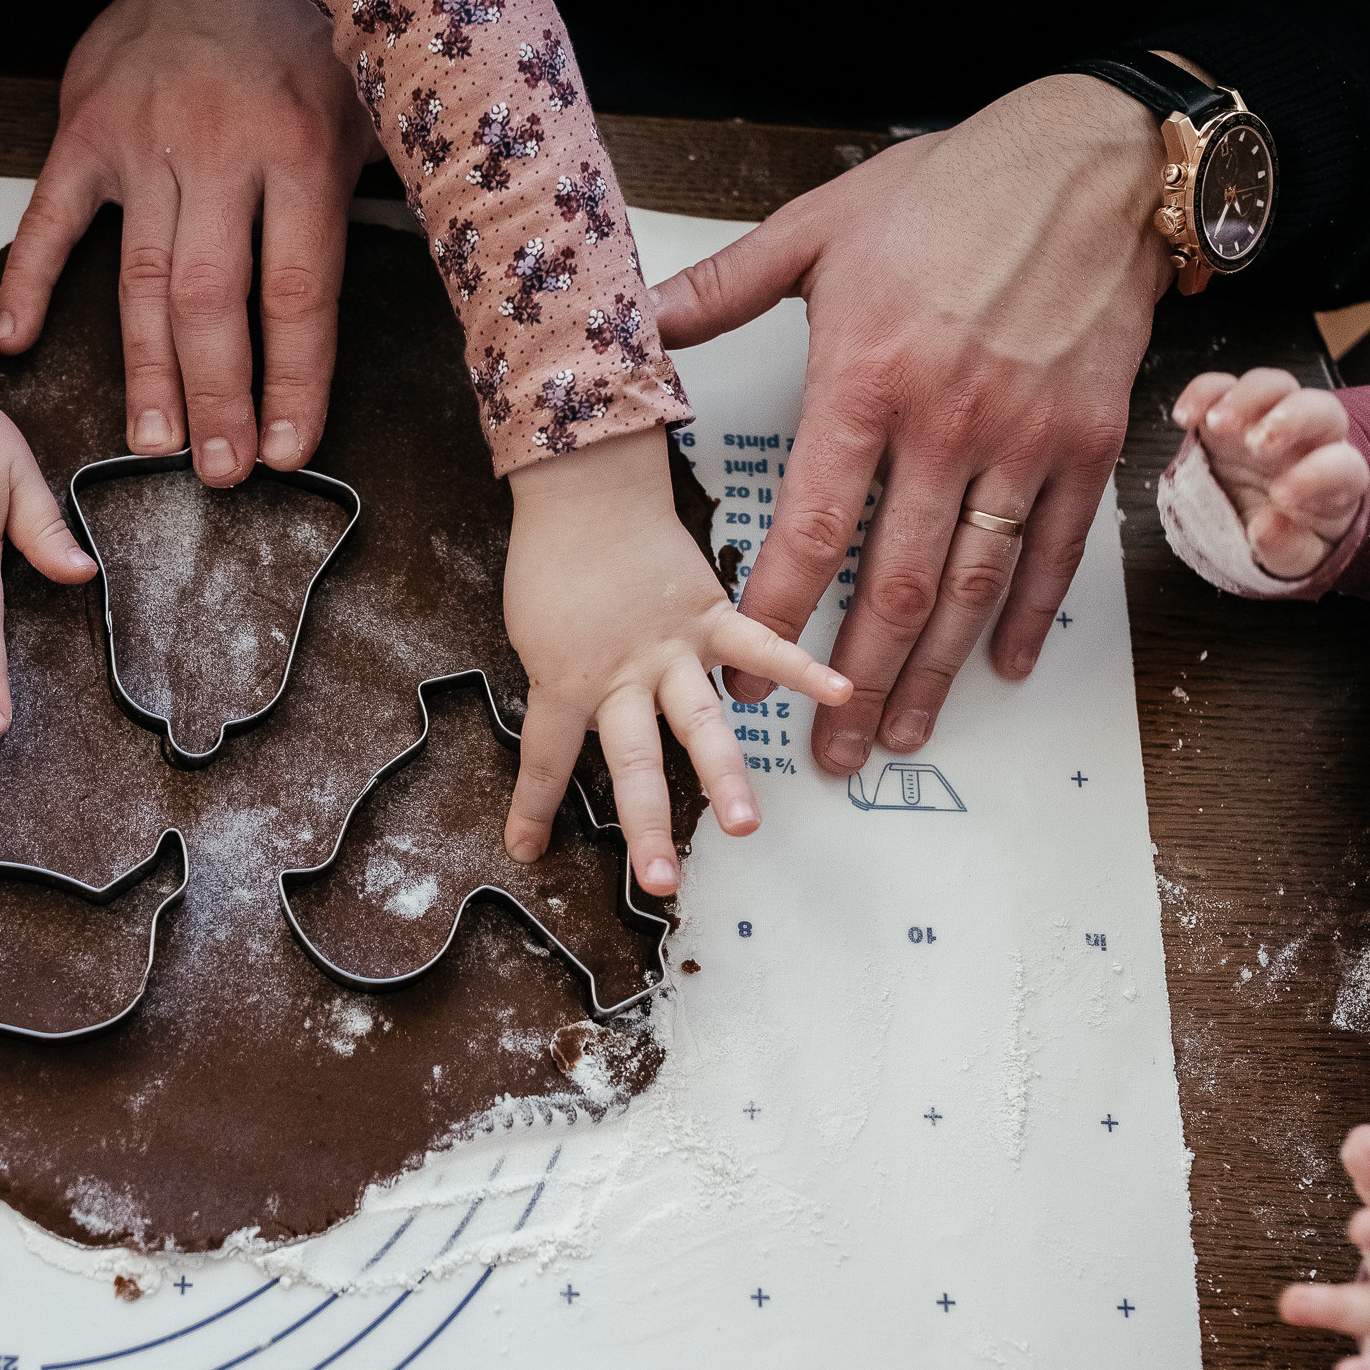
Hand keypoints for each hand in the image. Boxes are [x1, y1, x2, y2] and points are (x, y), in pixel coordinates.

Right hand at [0, 0, 377, 485]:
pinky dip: (32, 282)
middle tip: (218, 473)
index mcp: (302, 151)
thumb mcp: (375, 107)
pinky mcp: (85, 128)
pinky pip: (49, 218)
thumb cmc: (309, 31)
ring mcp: (143, 141)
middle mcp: (220, 150)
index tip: (293, 451)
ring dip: (145, 372)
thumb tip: (426, 293)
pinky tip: (18, 345)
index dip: (296, 383)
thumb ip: (374, 200)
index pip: (298, 296)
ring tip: (150, 445)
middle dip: (217, 400)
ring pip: (142, 280)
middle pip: (214, 304)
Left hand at [502, 432, 852, 895]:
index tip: (527, 851)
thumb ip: (565, 682)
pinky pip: (760, 645)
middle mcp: (621, 677)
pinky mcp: (709, 616)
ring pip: (700, 723)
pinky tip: (841, 691)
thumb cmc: (552, 560)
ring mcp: (670, 650)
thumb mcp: (534, 634)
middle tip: (660, 879)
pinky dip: (801, 668)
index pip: (545, 759)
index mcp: (565, 681)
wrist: (583, 490)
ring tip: (747, 823)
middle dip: (648, 825)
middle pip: (633, 763)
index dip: (533, 808)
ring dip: (725, 775)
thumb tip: (584, 719)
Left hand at [651, 70, 1179, 773]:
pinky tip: (999, 667)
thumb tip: (638, 322)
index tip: (745, 675)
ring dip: (935, 675)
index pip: (810, 527)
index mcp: (866, 381)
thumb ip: (722, 289)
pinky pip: (1054, 550)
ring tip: (903, 737)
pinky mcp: (1087, 442)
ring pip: (970, 585)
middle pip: (892, 584)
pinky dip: (1027, 616)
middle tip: (828, 755)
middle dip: (853, 682)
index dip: (774, 612)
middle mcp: (946, 425)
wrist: (1093, 160)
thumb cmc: (951, 188)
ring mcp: (1023, 441)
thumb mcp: (819, 229)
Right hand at [1173, 367, 1368, 577]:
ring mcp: (1267, 419)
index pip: (1342, 466)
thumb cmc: (1289, 535)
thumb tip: (1264, 528)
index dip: (1316, 475)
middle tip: (1257, 443)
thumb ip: (1288, 550)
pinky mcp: (1229, 412)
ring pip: (1272, 385)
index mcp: (1337, 479)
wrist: (1264, 515)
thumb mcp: (1298, 561)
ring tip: (1216, 424)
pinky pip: (1220, 386)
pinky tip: (1185, 417)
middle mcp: (1308, 440)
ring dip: (1245, 398)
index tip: (1281, 495)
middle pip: (1317, 407)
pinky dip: (1202, 393)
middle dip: (1289, 419)